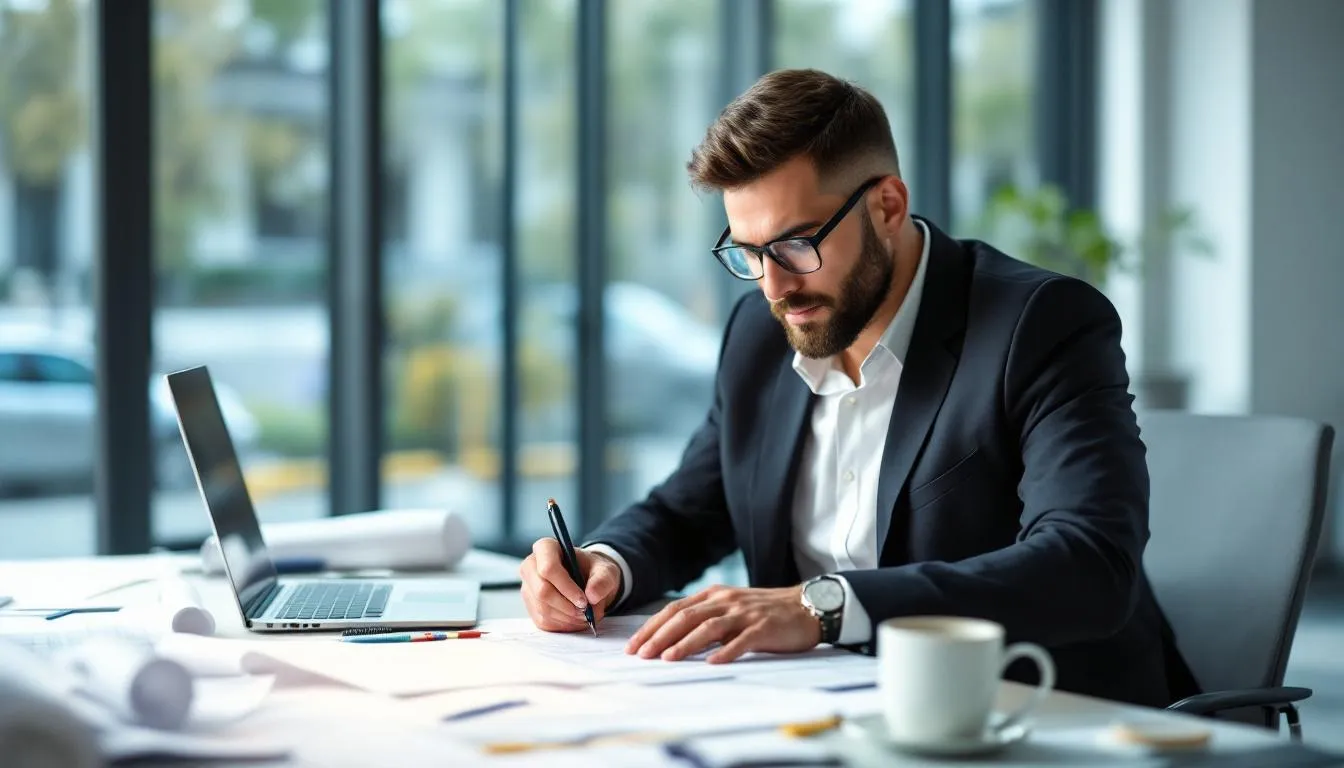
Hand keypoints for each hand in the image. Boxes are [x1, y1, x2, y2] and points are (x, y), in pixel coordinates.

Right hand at [520, 539, 621, 632]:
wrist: (588, 580)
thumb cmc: (592, 571)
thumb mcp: (605, 571)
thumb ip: (602, 580)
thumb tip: (592, 596)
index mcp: (546, 548)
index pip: (548, 568)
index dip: (566, 587)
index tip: (584, 600)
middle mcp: (531, 566)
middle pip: (543, 592)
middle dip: (568, 606)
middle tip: (586, 611)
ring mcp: (528, 588)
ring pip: (543, 609)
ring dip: (568, 617)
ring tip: (585, 614)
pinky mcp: (531, 606)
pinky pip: (544, 621)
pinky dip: (564, 624)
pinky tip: (575, 618)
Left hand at [625, 584, 820, 663]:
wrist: (805, 607)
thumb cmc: (763, 612)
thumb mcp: (730, 609)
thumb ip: (705, 619)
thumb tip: (670, 640)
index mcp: (714, 595)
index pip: (675, 609)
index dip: (652, 627)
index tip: (633, 645)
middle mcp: (726, 601)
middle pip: (685, 616)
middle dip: (660, 636)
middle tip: (641, 654)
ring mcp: (744, 614)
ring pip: (708, 627)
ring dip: (685, 643)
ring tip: (667, 659)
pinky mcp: (763, 628)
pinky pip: (741, 641)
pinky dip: (725, 651)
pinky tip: (712, 663)